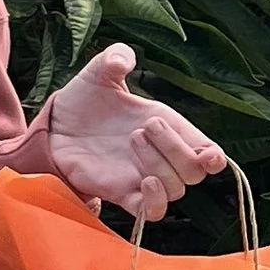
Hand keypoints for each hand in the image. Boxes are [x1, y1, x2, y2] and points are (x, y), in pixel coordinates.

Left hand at [43, 45, 226, 220]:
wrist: (56, 125)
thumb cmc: (85, 99)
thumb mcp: (99, 72)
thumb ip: (114, 57)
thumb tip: (123, 60)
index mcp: (169, 127)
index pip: (207, 151)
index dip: (214, 157)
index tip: (209, 155)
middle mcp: (161, 156)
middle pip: (193, 171)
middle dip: (176, 149)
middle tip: (144, 126)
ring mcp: (142, 176)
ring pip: (176, 190)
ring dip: (160, 167)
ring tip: (132, 139)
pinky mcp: (122, 193)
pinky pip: (151, 212)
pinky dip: (155, 203)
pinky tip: (143, 182)